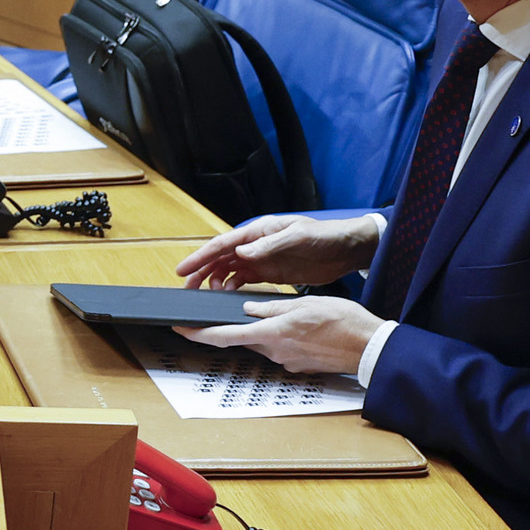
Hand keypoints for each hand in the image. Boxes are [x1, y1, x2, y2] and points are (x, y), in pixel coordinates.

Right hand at [178, 211, 378, 289]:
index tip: (184, 270)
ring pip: (228, 270)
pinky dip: (231, 288)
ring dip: (214, 281)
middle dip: (200, 271)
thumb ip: (269, 245)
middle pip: (220, 258)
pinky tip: (227, 296)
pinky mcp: (270, 273)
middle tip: (186, 287)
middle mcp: (256, 245)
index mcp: (259, 232)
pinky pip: (243, 281)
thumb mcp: (297, 237)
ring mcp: (262, 260)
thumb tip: (242, 251)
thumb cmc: (324, 236)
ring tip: (205, 295)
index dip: (201, 257)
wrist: (345, 250)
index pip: (223, 244)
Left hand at [180, 294, 380, 376]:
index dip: (198, 333)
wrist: (370, 348)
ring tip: (288, 314)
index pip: (225, 335)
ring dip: (265, 329)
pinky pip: (281, 348)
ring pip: (264, 342)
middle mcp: (275, 351)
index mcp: (272, 333)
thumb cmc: (343, 322)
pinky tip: (299, 328)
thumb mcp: (305, 303)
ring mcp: (287, 361)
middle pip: (244, 338)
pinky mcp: (298, 365)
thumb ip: (272, 307)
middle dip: (239, 325)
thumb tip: (248, 308)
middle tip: (245, 309)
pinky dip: (282, 337)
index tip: (180, 328)